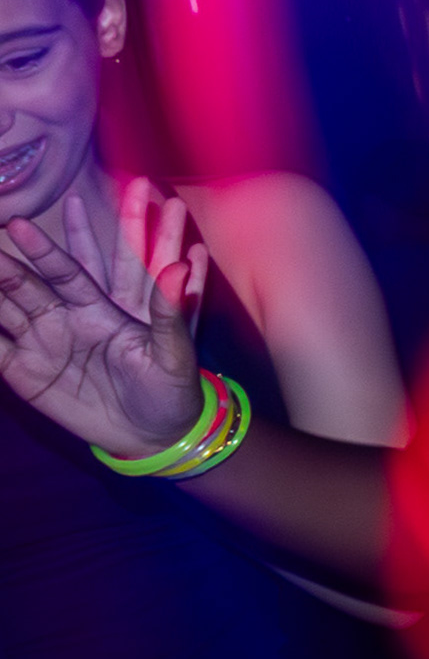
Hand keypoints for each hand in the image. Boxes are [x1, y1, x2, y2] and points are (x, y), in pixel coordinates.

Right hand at [0, 180, 209, 454]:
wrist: (154, 435)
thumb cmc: (171, 388)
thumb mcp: (174, 352)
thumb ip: (170, 312)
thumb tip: (180, 267)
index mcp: (100, 308)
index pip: (68, 269)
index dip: (45, 248)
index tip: (19, 223)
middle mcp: (64, 319)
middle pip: (26, 284)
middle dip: (4, 264)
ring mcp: (41, 344)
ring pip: (2, 309)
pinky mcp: (24, 373)